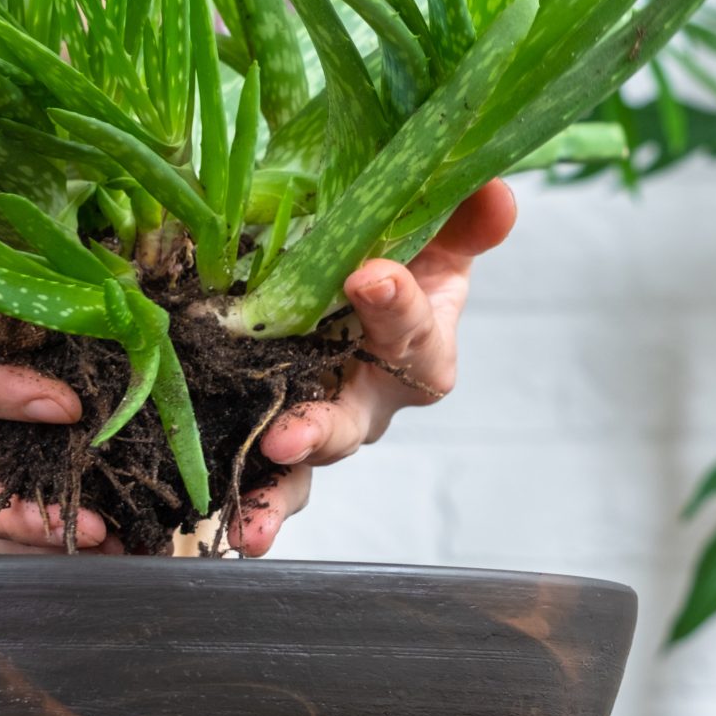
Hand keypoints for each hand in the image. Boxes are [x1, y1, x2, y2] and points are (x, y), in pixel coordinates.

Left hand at [235, 181, 518, 556]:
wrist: (361, 288)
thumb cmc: (403, 263)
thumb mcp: (435, 236)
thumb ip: (463, 219)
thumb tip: (496, 191)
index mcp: (420, 347)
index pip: (411, 330)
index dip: (396, 306)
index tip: (369, 276)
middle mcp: (372, 397)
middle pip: (351, 421)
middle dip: (320, 431)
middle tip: (289, 436)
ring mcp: (322, 422)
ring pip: (303, 465)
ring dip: (277, 492)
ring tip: (250, 524)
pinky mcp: (273, 435)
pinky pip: (262, 477)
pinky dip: (243, 502)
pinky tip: (220, 525)